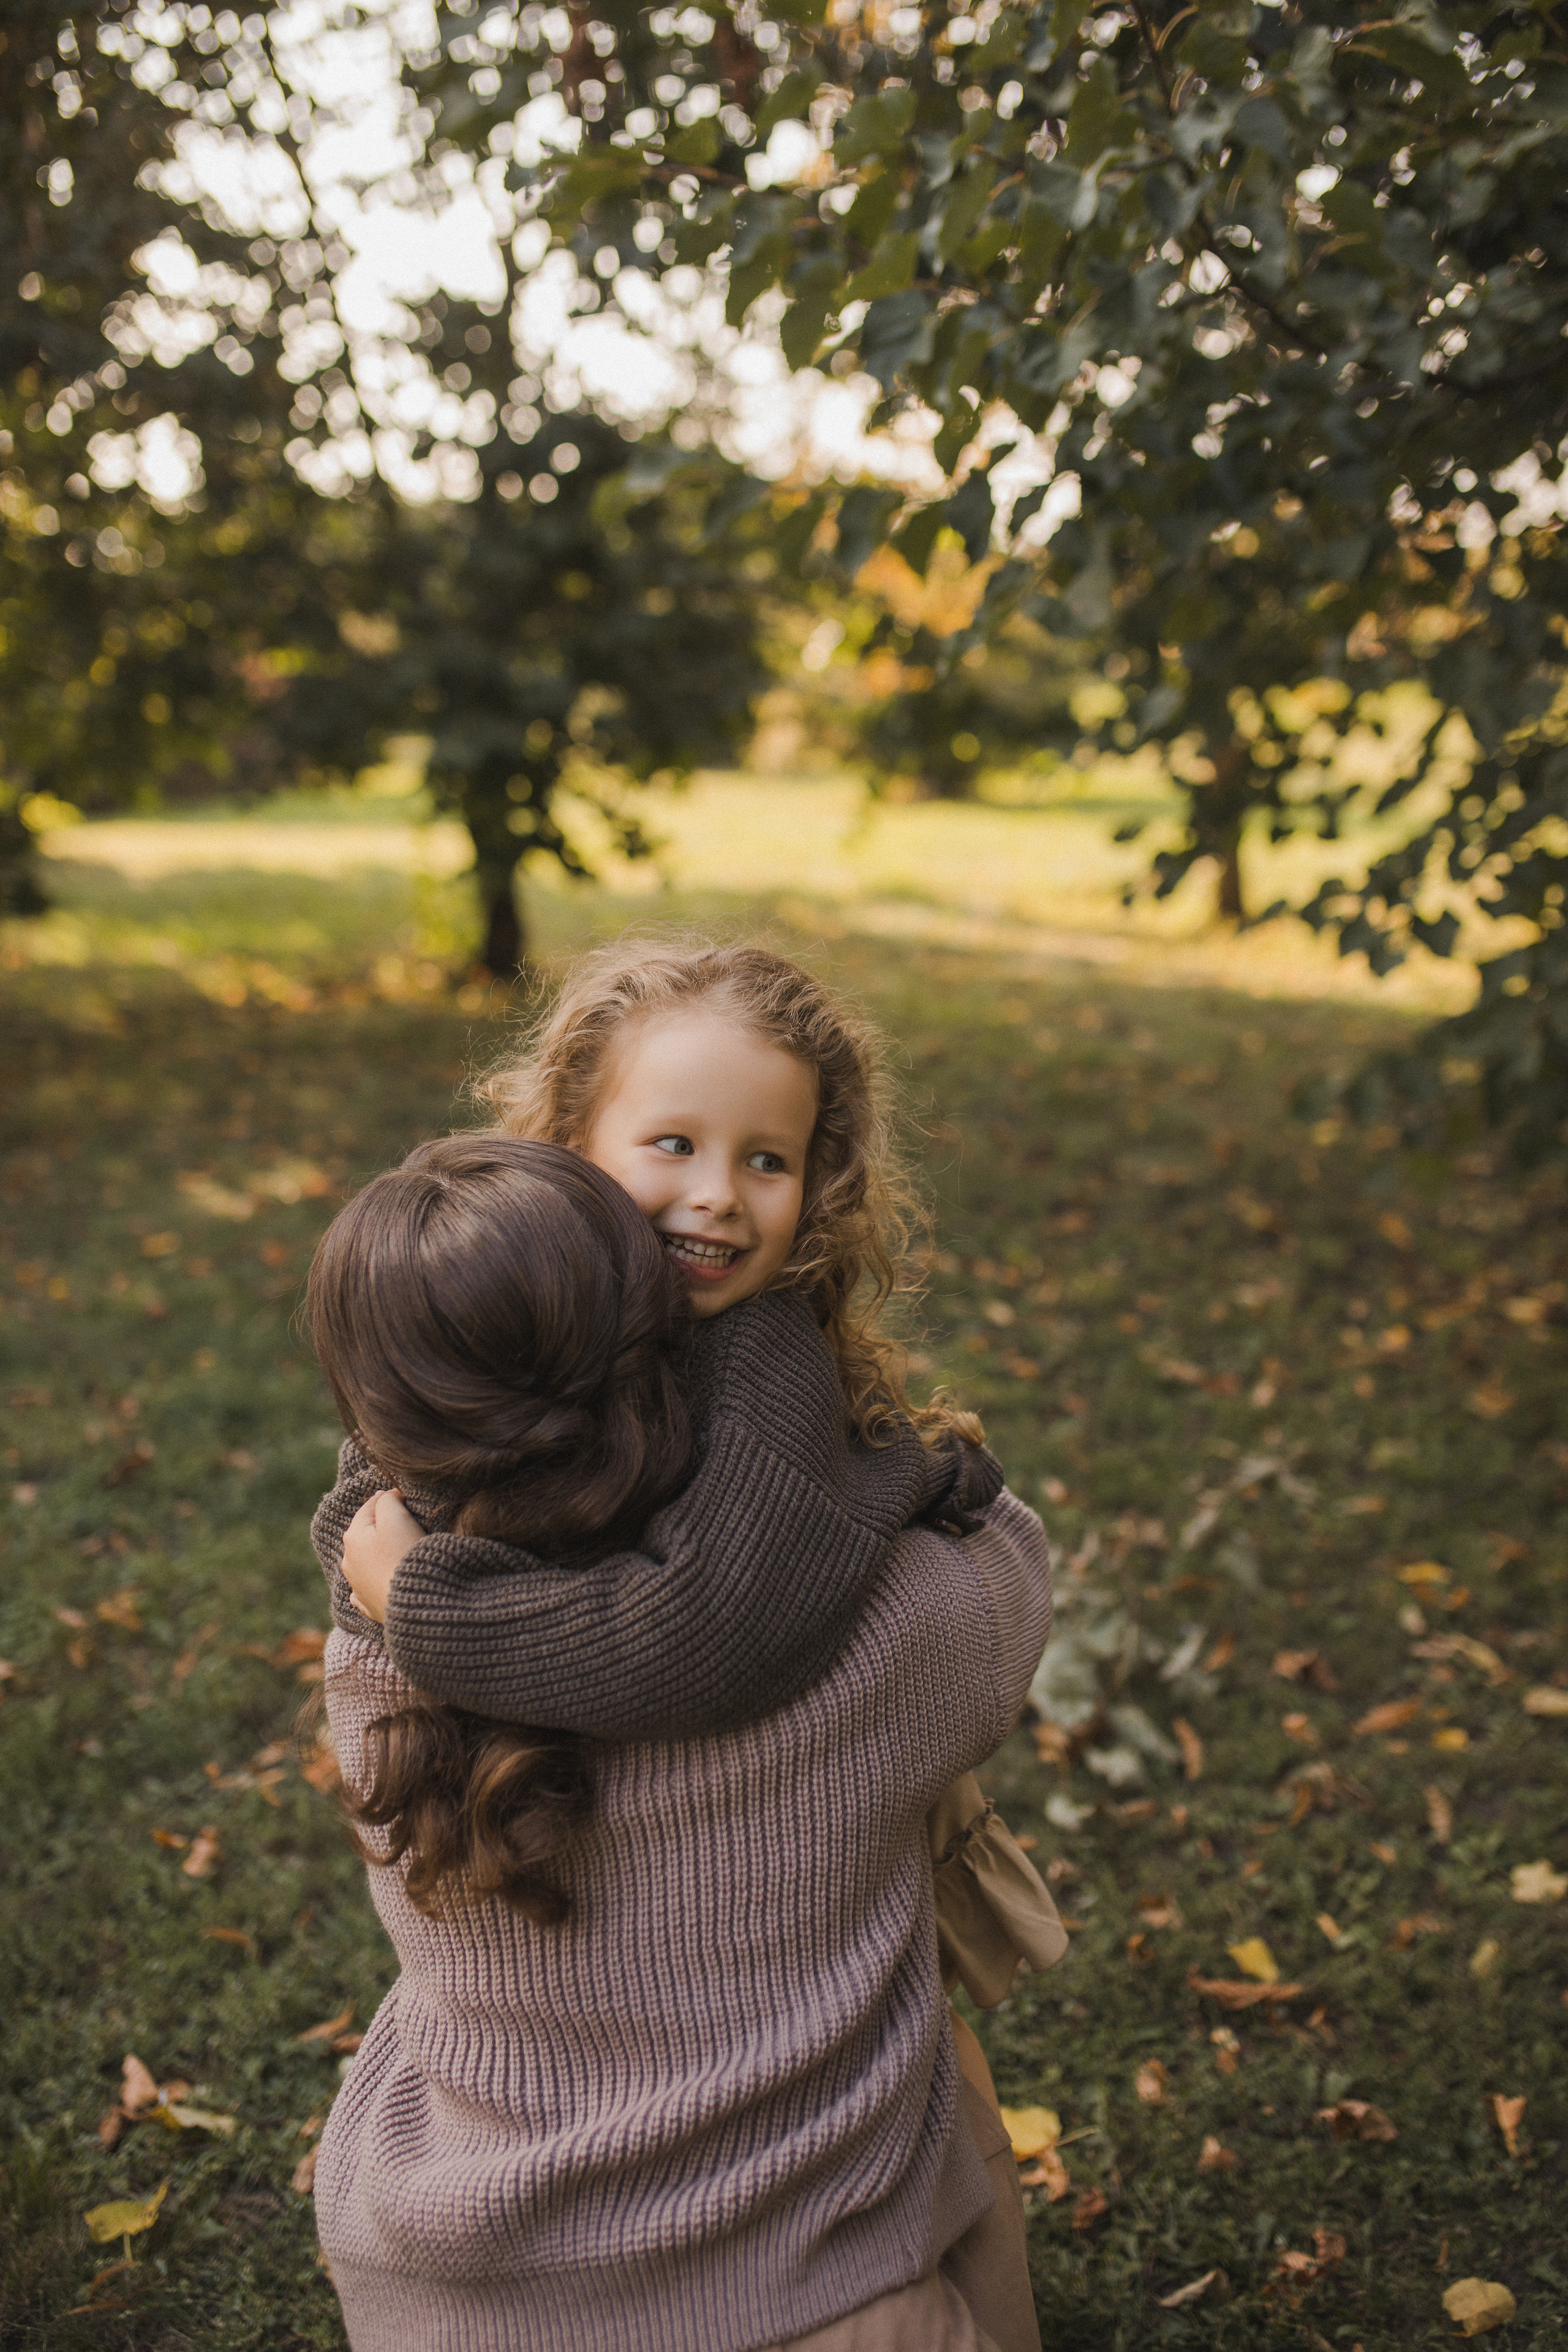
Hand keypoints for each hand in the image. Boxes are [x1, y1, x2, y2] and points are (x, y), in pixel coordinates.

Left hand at [341, 1490, 423, 1625]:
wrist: (413, 1602)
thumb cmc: (404, 1556)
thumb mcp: (396, 1517)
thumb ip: (388, 1500)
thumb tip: (388, 1497)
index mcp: (353, 1537)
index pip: (370, 1506)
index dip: (390, 1498)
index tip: (408, 1498)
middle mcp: (349, 1562)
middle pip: (367, 1534)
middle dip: (384, 1526)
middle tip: (408, 1522)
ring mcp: (358, 1585)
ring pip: (366, 1560)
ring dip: (379, 1553)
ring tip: (400, 1550)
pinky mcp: (370, 1605)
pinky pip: (370, 1587)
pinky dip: (376, 1580)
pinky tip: (380, 1579)